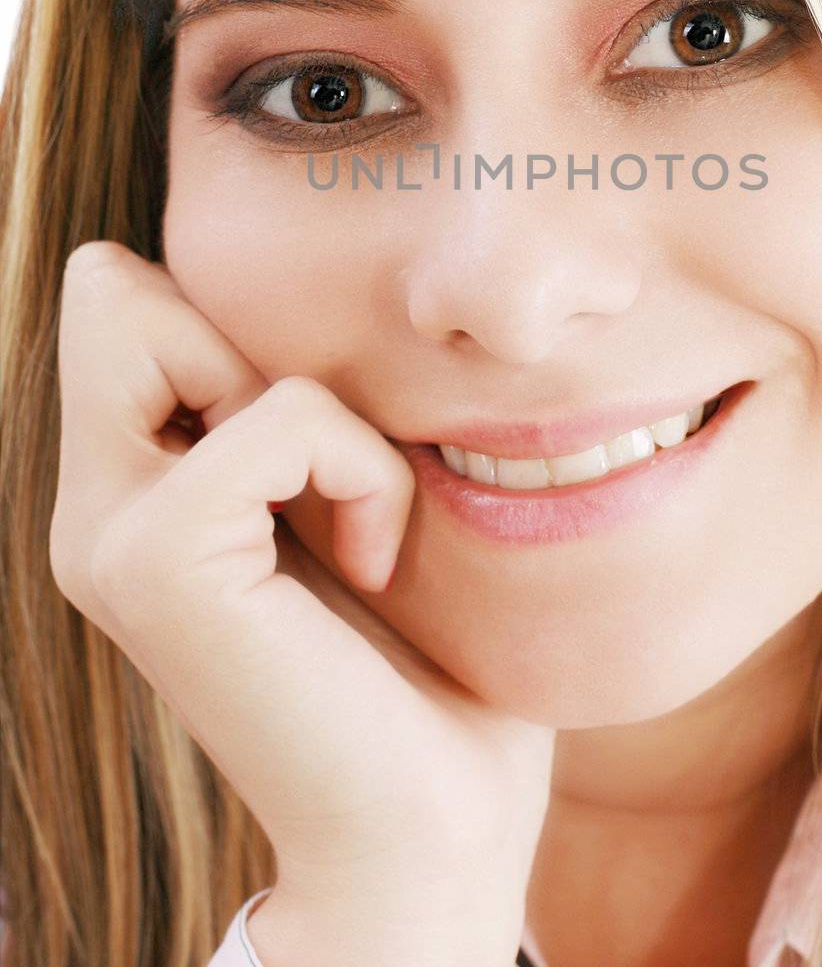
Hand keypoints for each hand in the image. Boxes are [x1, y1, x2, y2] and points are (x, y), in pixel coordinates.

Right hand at [48, 241, 555, 942]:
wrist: (433, 824)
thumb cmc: (420, 653)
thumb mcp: (338, 493)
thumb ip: (287, 408)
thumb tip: (295, 292)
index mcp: (130, 491)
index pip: (119, 297)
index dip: (230, 327)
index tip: (312, 446)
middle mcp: (94, 511)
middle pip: (110, 290)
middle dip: (244, 346)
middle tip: (316, 473)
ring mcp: (112, 537)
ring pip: (159, 317)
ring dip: (311, 409)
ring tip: (347, 520)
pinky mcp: (160, 561)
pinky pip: (279, 414)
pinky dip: (359, 469)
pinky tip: (376, 560)